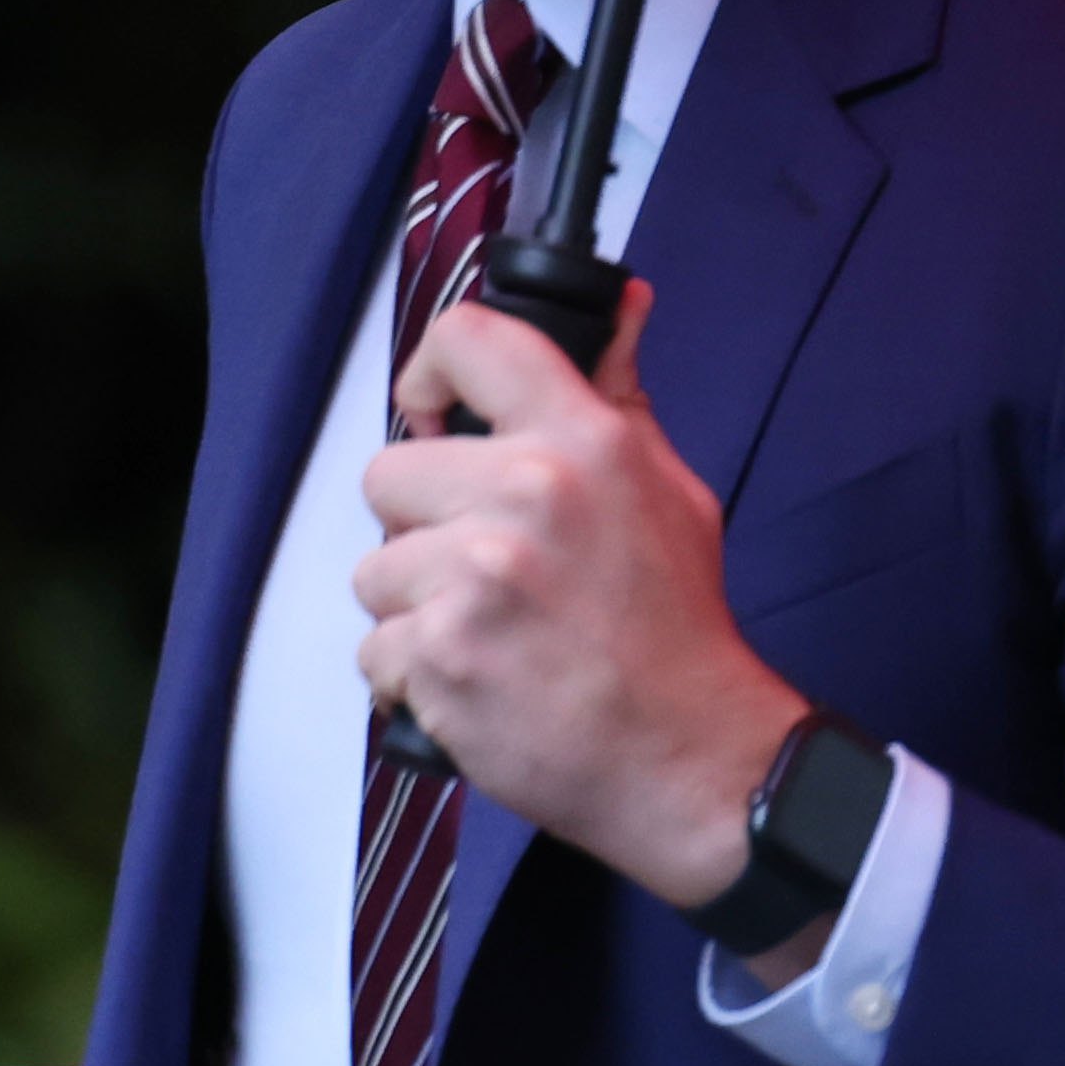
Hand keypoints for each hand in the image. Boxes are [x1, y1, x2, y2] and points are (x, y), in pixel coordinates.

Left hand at [358, 279, 816, 931]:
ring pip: (374, 570)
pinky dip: (414, 677)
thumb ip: (618, 398)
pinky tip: (478, 682)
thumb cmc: (677, 629)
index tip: (437, 416)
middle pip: (388, 473)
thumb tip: (621, 307)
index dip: (430, 374)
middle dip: (422, 525)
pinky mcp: (439, 658)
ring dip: (416, 608)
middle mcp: (524, 496)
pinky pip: (376, 650)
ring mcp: (475, 580)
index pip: (468, 340)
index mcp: (580, 442)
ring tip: (490, 634)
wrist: (690, 758)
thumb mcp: (667, 489)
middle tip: (486, 568)